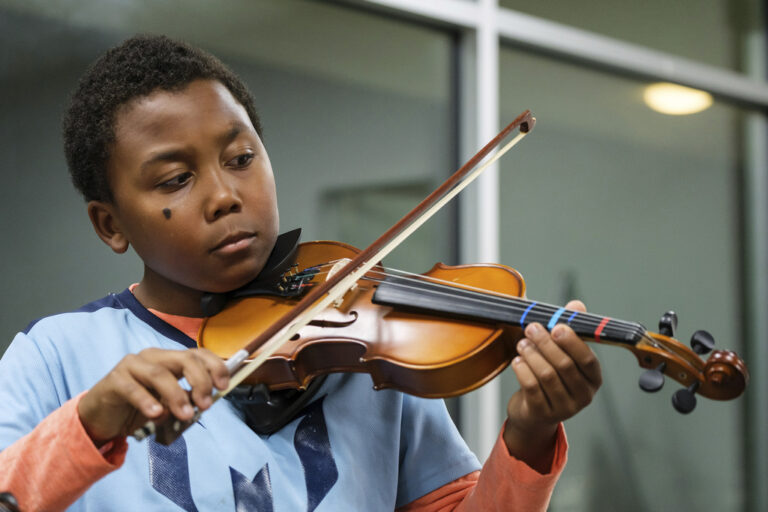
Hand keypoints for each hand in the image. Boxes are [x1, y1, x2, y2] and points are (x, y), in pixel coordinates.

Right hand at [77, 348, 229, 444]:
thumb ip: (186, 401)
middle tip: (205, 405)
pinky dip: (146, 401)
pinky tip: (155, 414)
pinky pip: (133, 388)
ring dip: (176, 395)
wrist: (102, 418)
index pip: (198, 354)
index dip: (215, 366)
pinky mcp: (114, 379)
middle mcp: (154, 357)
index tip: (224, 386)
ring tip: (185, 415)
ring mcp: (132, 365)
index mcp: (170, 360)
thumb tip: (206, 402)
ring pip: (160, 373)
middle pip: (184, 359)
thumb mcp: (168, 406)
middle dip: (200, 381)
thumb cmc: (139, 409)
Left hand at [504, 300, 601, 471]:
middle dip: (545, 343)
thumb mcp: (562, 354)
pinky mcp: (543, 414)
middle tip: (531, 328)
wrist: (533, 413)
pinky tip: (517, 361)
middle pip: (565, 366)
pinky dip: (523, 370)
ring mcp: (564, 408)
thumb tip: (576, 305)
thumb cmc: (550, 377)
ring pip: (547, 376)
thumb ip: (569, 329)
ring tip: (522, 343)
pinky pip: (532, 388)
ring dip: (532, 355)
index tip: (556, 326)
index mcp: (593, 380)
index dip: (572, 342)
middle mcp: (583, 397)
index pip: (588, 360)